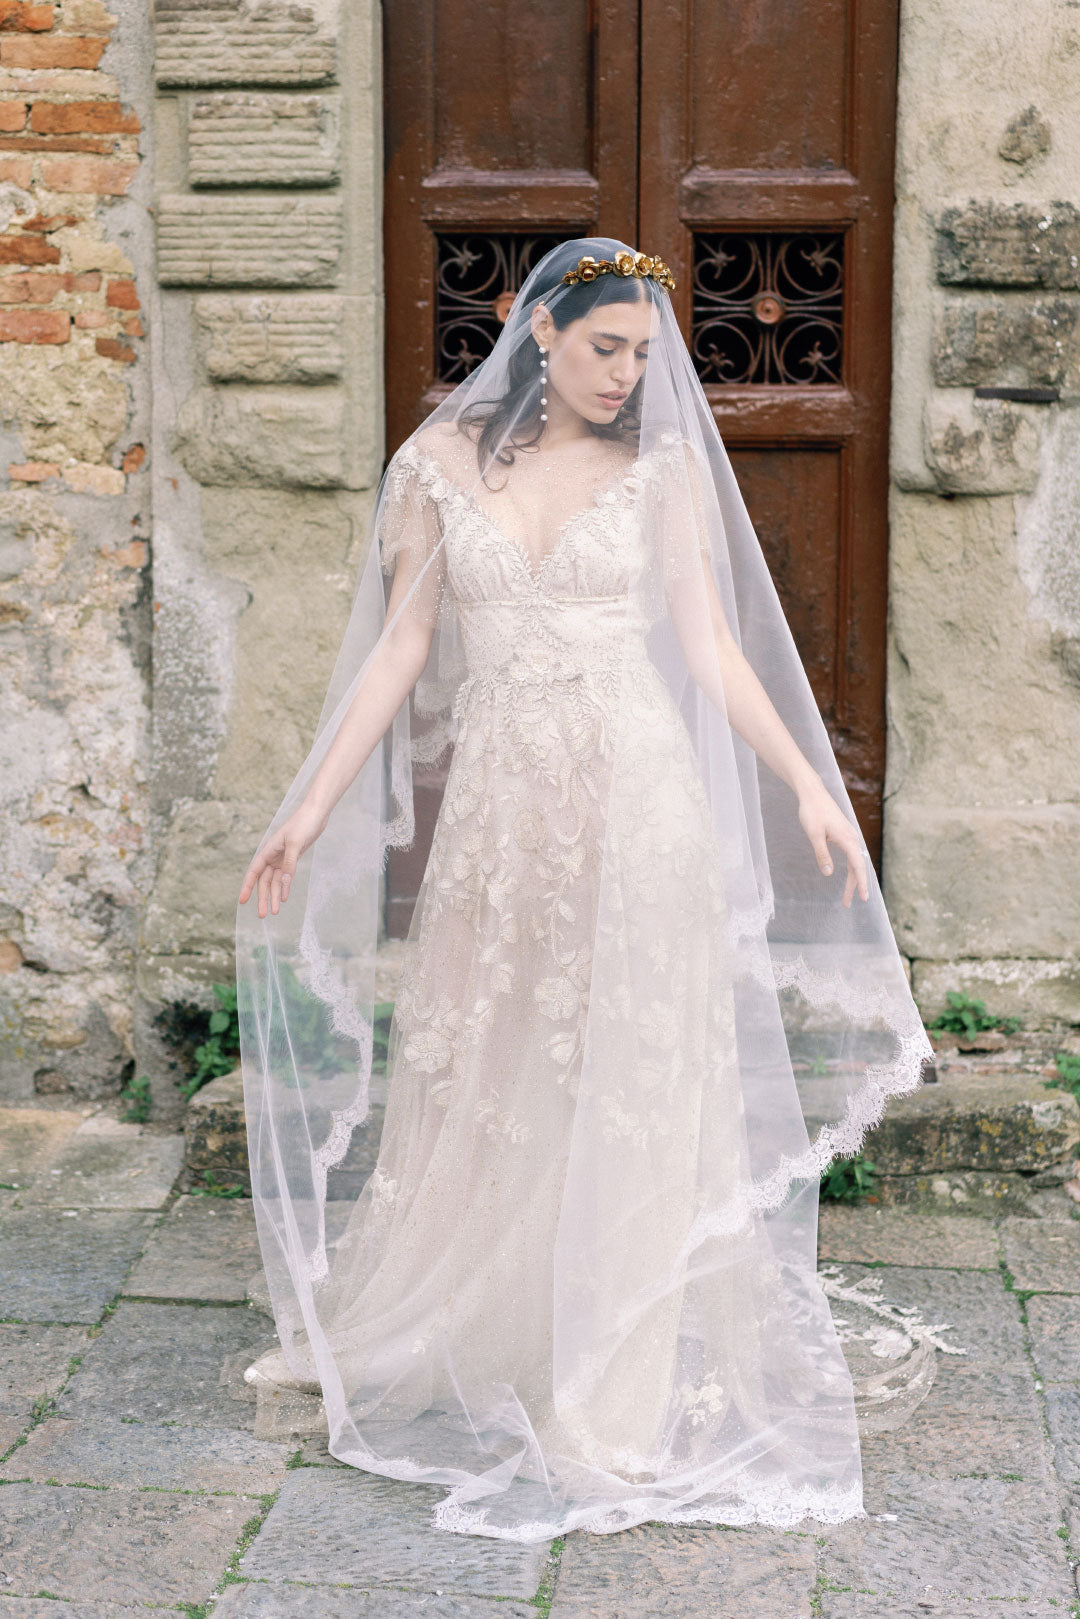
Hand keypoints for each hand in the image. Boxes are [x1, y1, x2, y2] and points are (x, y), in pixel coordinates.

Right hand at [238, 801, 328, 918]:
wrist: (316, 813)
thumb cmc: (304, 824)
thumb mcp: (296, 844)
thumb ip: (290, 864)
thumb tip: (283, 883)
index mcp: (268, 850)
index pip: (254, 872)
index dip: (247, 887)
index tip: (242, 901)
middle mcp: (273, 855)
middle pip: (264, 881)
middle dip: (262, 898)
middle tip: (262, 915)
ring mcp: (283, 858)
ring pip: (275, 881)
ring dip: (274, 896)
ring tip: (274, 912)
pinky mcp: (293, 859)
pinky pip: (286, 876)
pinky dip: (284, 887)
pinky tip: (283, 898)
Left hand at [797, 780, 868, 908]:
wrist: (812, 793)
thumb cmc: (812, 812)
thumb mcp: (814, 835)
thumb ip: (822, 854)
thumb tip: (828, 874)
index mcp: (847, 839)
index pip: (857, 866)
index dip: (861, 884)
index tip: (863, 898)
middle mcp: (852, 838)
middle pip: (857, 867)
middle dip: (854, 886)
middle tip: (848, 904)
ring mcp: (849, 836)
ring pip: (855, 862)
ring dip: (852, 879)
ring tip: (848, 895)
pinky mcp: (844, 834)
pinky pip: (851, 855)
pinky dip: (851, 868)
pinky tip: (848, 876)